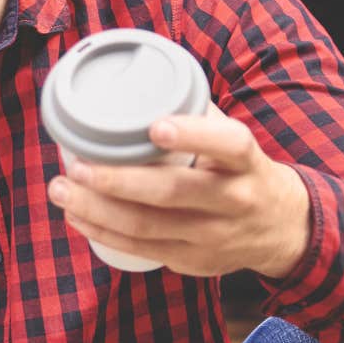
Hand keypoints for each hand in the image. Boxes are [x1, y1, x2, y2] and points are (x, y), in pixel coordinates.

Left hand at [47, 108, 310, 278]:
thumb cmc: (243, 173)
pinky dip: (103, 232)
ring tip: (61, 190)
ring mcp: (214, 236)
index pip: (228, 145)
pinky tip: (76, 216)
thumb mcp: (236, 142)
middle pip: (172, 193)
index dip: (194, 135)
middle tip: (75, 166)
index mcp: (247, 163)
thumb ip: (196, 114)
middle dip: (116, 181)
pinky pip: (141, 249)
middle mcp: (234, 201)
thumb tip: (138, 81)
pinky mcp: (194, 261)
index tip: (156, 127)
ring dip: (96, 209)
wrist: (282, 229)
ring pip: (147, 226)